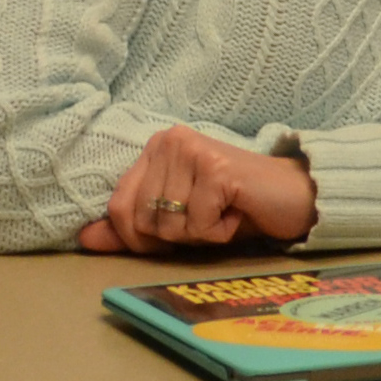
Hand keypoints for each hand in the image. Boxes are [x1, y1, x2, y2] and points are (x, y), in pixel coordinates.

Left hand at [77, 126, 316, 254]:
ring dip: (199, 234)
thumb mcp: (176, 220)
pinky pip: (197, 225)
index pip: (118, 206)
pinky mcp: (217, 170)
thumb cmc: (235, 208)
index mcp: (155, 148)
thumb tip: (85, 239)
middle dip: (173, 236)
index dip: (140, 237)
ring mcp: (194, 151)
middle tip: (207, 219)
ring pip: (167, 225)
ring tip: (224, 212)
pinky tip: (238, 212)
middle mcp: (170, 140)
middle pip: (140, 219)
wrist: (296, 196)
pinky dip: (219, 232)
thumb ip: (131, 229)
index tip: (177, 232)